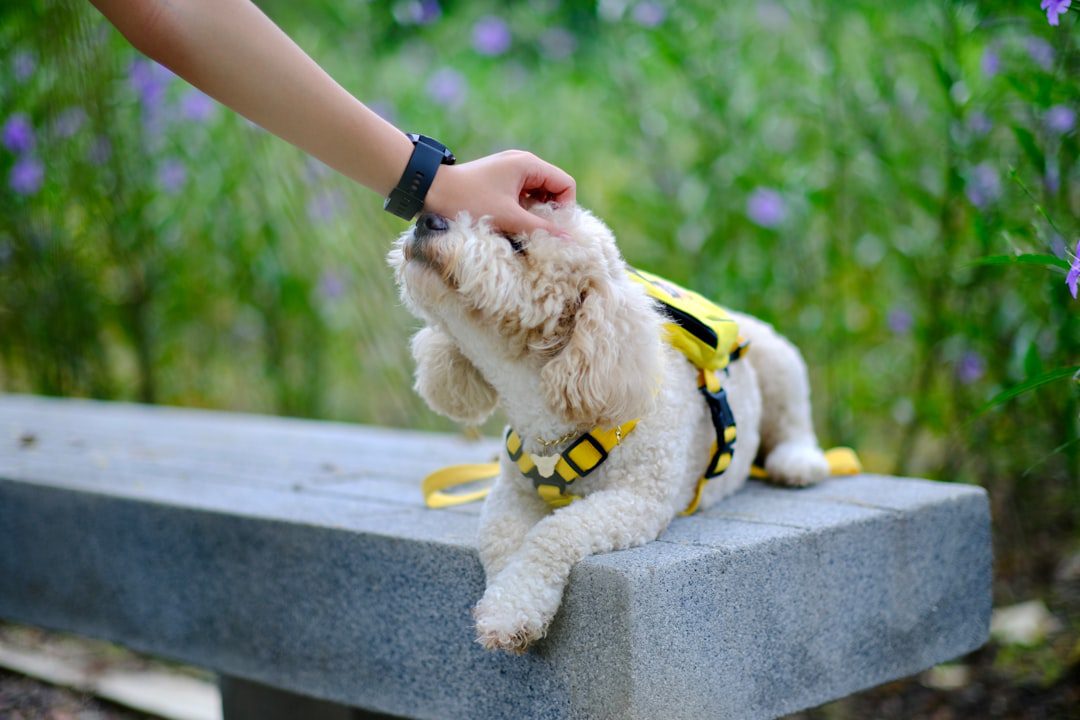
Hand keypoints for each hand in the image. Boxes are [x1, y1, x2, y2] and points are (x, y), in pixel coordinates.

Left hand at [424, 150, 575, 236]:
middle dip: (549, 211)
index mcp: (528, 164)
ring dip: (534, 212)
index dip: (565, 208)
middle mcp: (522, 162)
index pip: (565, 184)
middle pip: (553, 188)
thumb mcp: (508, 218)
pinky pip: (522, 194)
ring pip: (537, 193)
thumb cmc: (468, 201)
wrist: (429, 189)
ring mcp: (509, 169)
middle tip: (537, 231)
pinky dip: (521, 209)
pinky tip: (509, 222)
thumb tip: (569, 239)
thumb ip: (541, 229)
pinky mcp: (498, 179)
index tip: (552, 228)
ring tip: (521, 228)